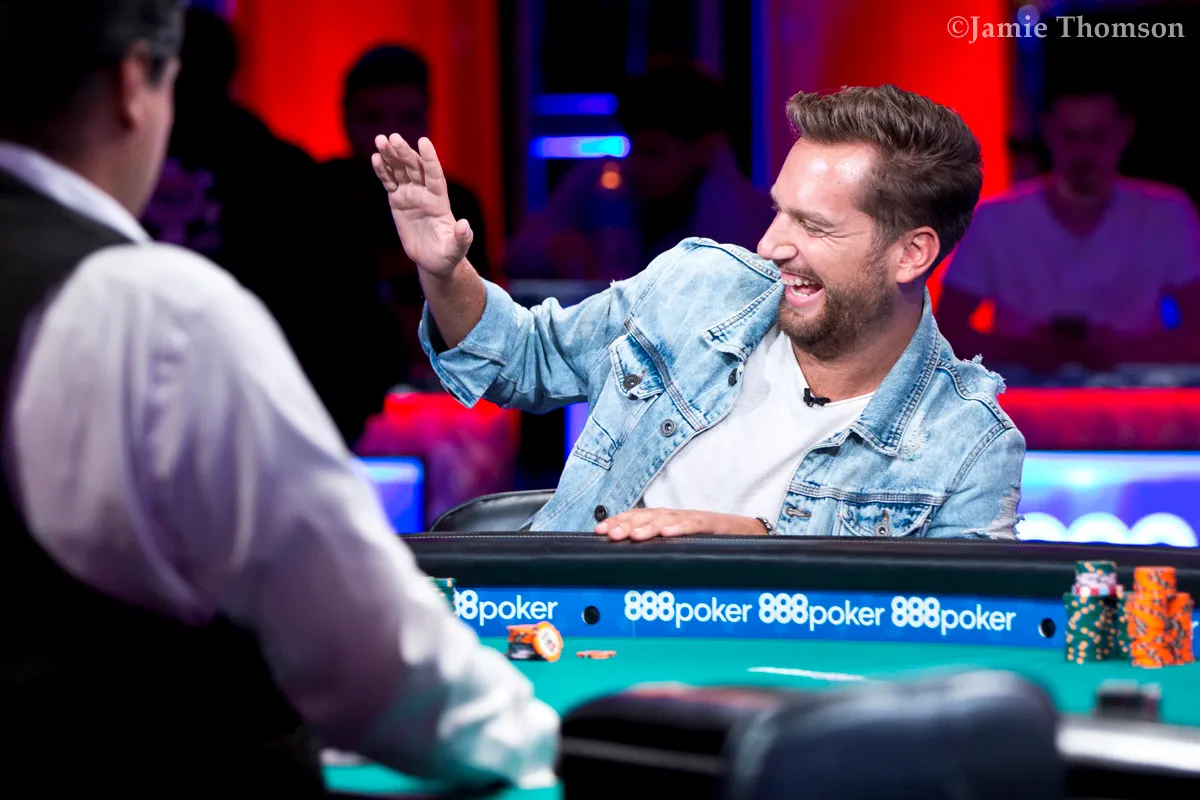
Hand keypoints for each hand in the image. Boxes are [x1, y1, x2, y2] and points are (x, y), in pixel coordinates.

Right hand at [372, 134, 471, 277]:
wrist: (432, 260)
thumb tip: (464, 225)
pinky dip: (382, 171)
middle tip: (393, 137)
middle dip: (404, 152)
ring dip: (390, 155)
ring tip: (380, 140)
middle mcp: (426, 193)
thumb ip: (462, 238)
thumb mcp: (457, 249)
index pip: (435, 174)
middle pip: (415, 168)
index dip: (430, 158)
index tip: (423, 141)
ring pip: (400, 171)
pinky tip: (375, 158)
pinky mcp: (398, 201)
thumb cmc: (448, 254)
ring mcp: (411, 195)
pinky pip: (389, 183)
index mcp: (440, 201)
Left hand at [594, 508, 765, 540]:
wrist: (746, 533)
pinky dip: (681, 528)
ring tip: (634, 536)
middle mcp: (676, 516)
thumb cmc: (708, 541)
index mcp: (665, 520)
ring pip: (667, 520)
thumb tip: (629, 564)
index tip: (600, 532)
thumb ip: (658, 549)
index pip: (637, 517)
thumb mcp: (679, 544)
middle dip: (626, 525)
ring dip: (648, 527)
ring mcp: (693, 518)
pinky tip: (668, 534)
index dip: (618, 522)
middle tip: (611, 535)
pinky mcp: (711, 524)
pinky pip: (694, 525)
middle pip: (647, 517)